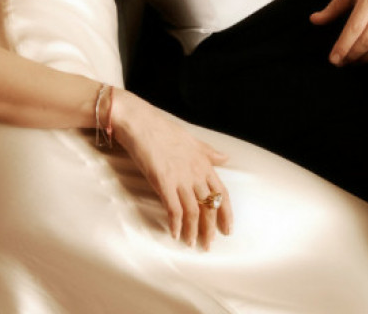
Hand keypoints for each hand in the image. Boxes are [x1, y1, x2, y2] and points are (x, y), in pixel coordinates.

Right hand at [110, 89, 232, 249]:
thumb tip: (226, 158)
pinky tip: (173, 234)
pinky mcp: (163, 182)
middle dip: (211, 229)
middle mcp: (195, 173)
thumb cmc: (163, 130)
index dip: (226, 213)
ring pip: (193, 211)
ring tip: (191, 244)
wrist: (139, 122)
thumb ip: (209, 152)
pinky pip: (173, 209)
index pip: (222, 193)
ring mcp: (180, 178)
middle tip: (208, 245)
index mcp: (204, 163)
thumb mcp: (192, 140)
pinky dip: (175, 224)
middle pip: (209, 206)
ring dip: (193, 231)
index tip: (228, 229)